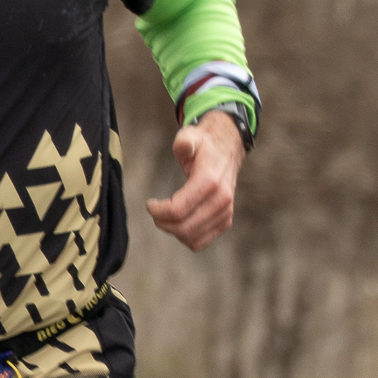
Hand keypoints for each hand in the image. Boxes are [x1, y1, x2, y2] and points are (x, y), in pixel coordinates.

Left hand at [145, 110, 245, 250]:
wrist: (227, 151)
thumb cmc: (204, 145)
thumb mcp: (191, 135)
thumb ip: (184, 142)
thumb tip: (183, 147)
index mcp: (209, 181)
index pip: (178, 210)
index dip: (158, 211)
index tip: (150, 204)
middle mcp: (221, 199)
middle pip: (183, 227)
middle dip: (162, 223)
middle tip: (155, 212)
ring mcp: (225, 212)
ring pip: (191, 237)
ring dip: (172, 231)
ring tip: (165, 217)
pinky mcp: (225, 221)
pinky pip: (201, 241)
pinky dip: (186, 237)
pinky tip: (178, 223)